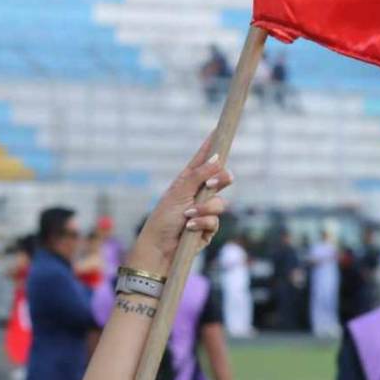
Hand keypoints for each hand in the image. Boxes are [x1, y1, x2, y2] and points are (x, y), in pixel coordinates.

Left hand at [129, 137, 233, 274]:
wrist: (158, 250)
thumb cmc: (162, 220)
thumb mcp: (178, 193)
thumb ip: (198, 175)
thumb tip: (217, 158)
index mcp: (187, 182)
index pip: (202, 160)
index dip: (211, 146)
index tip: (219, 130)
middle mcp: (197, 194)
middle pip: (221, 179)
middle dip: (221, 179)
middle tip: (213, 184)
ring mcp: (204, 211)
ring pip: (220, 203)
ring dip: (206, 208)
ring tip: (189, 216)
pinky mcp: (207, 229)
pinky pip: (215, 221)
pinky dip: (203, 222)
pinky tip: (190, 227)